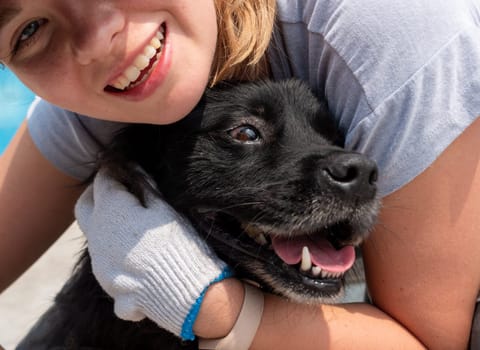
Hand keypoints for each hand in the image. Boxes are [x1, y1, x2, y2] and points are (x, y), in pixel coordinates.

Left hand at [74, 169, 230, 338]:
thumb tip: (134, 169)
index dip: (114, 170)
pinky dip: (113, 252)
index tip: (124, 167)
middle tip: (114, 188)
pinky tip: (133, 254)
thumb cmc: (178, 243)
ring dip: (103, 223)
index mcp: (111, 211)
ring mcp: (99, 262)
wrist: (184, 291)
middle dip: (95, 193)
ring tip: (127, 221)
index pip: (103, 180)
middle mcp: (97, 235)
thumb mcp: (165, 210)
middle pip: (84, 206)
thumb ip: (146, 187)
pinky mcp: (107, 283)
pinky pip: (105, 262)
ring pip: (92, 235)